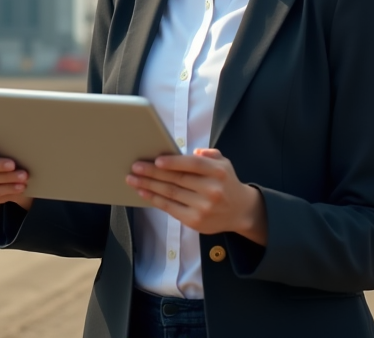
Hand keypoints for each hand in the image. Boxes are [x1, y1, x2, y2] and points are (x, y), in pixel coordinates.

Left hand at [127, 148, 266, 243]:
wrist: (241, 211)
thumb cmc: (226, 183)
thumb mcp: (223, 163)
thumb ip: (209, 155)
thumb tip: (191, 152)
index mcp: (218, 172)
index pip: (193, 165)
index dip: (174, 162)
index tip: (156, 160)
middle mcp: (211, 190)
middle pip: (177, 179)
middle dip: (152, 173)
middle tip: (135, 167)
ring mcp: (203, 207)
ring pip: (170, 194)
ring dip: (148, 186)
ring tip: (133, 179)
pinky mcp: (195, 221)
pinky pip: (170, 208)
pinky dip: (155, 200)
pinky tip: (143, 192)